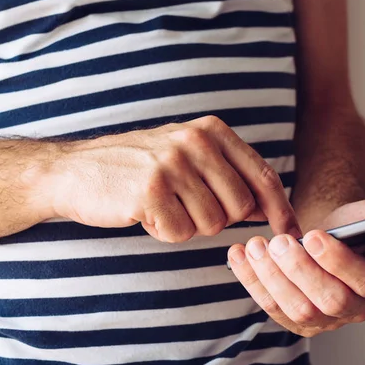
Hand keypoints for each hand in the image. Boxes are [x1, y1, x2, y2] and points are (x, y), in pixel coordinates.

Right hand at [40, 116, 299, 241]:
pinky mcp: (150, 191)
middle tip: (183, 204)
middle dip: (216, 217)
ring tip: (161, 204)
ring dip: (187, 224)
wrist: (75, 171)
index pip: (262, 175)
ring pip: (210, 224)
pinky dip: (164, 232)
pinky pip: (179, 234)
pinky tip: (144, 213)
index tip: (289, 231)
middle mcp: (195, 142)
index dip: (280, 208)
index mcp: (211, 131)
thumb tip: (270, 208)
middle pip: (238, 207)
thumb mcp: (187, 158)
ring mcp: (172, 164)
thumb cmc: (137, 169)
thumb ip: (229, 176)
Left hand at [227, 197, 364, 336]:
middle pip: (327, 300)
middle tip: (278, 241)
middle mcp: (354, 307)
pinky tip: (237, 255)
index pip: (363, 280)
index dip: (337, 261)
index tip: (314, 235)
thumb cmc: (349, 227)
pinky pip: (269, 306)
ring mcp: (322, 319)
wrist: (322, 237)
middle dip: (299, 270)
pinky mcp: (293, 320)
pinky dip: (249, 281)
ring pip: (295, 308)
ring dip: (270, 277)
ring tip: (253, 246)